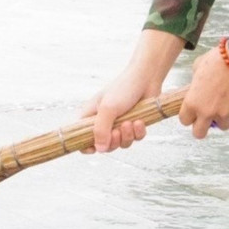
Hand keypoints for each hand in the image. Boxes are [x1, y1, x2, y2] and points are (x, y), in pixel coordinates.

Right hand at [82, 29, 184, 153]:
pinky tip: (139, 121)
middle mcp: (104, 122)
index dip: (86, 147)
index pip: (82, 138)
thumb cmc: (123, 89)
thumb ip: (101, 130)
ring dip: (127, 136)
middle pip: (104, 146)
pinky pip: (136, 138)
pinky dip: (138, 132)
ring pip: (122, 144)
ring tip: (130, 122)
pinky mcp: (135, 125)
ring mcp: (120, 124)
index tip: (93, 149)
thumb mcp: (108, 109)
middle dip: (113, 142)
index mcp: (91, 117)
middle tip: (117, 131)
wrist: (146, 78)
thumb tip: (100, 150)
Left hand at [179, 38, 228, 138]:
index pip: (184, 121)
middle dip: (202, 128)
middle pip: (199, 133)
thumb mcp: (197, 68)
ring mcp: (223, 112)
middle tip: (205, 119)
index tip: (192, 112)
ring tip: (223, 107)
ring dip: (221, 119)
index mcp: (192, 102)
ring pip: (221, 126)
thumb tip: (197, 86)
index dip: (188, 117)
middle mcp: (206, 111)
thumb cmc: (216, 61)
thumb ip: (195, 83)